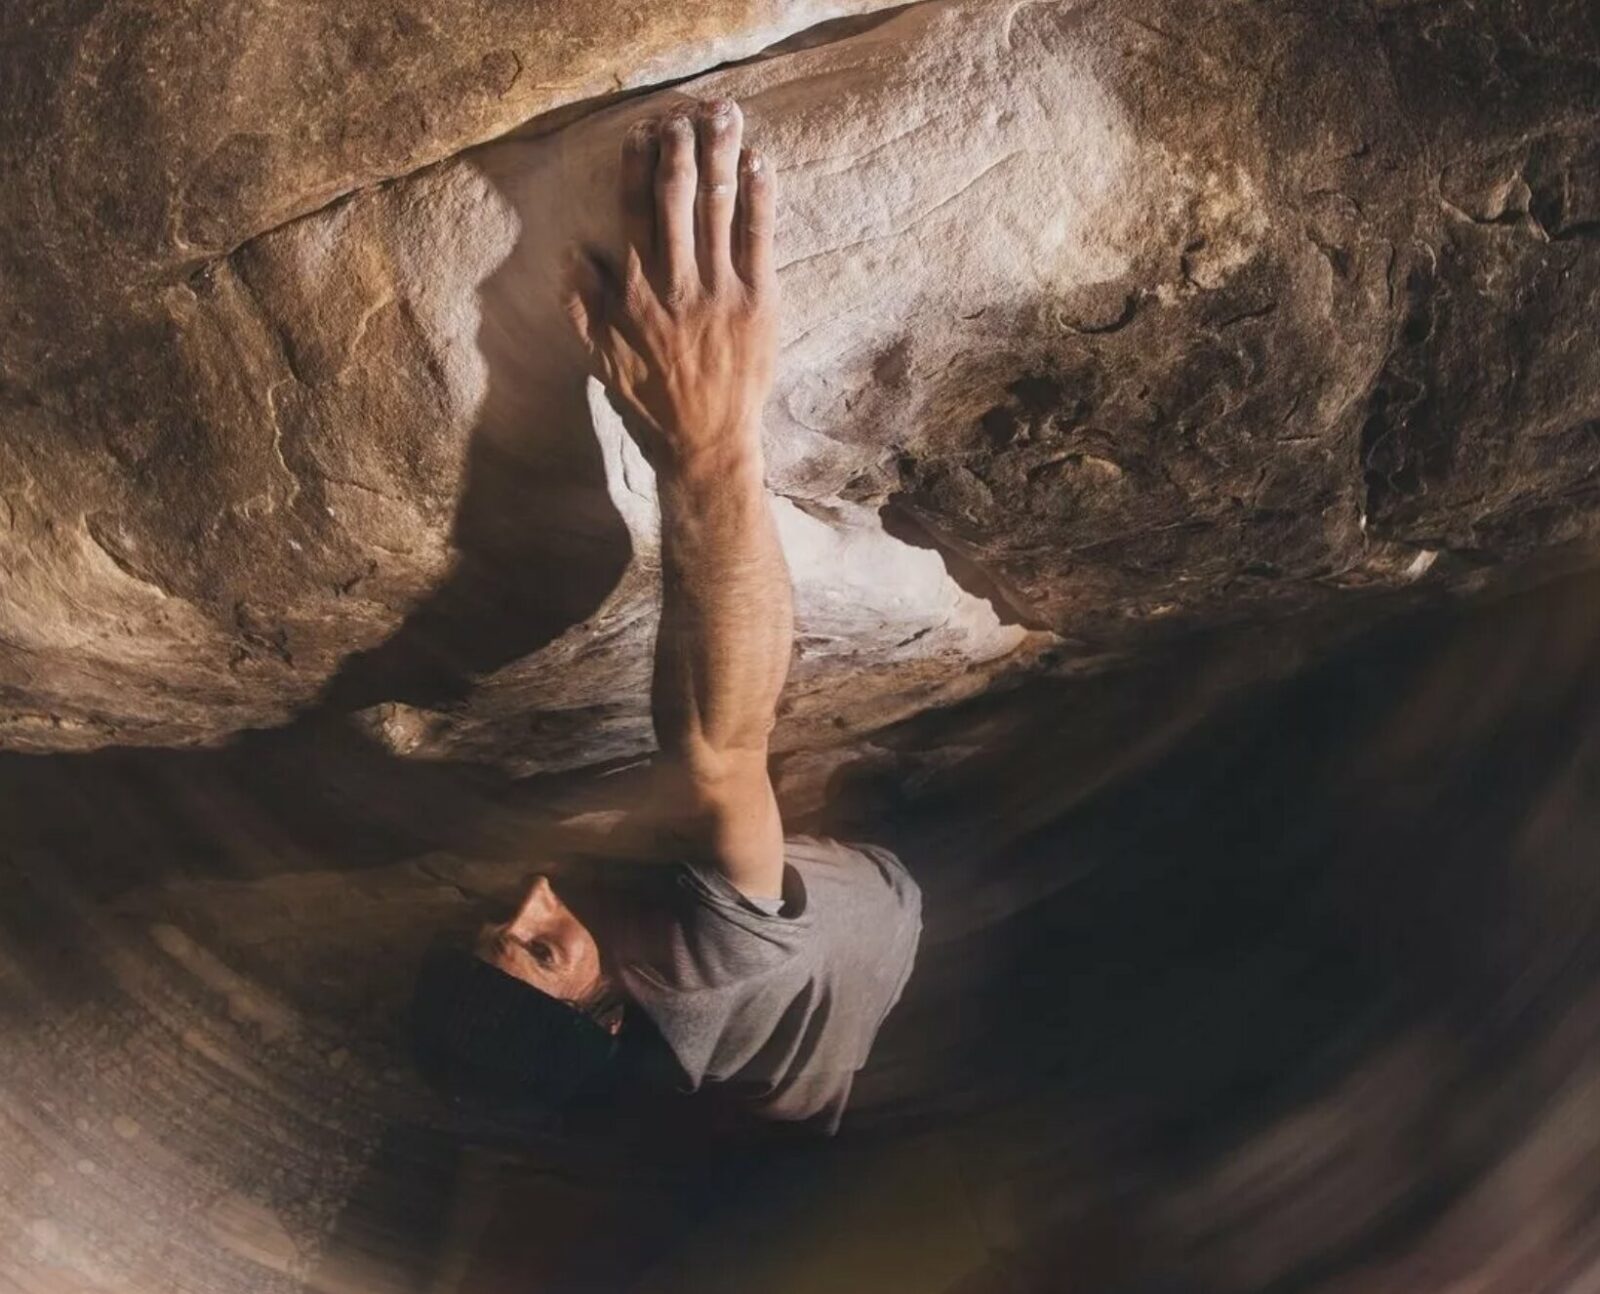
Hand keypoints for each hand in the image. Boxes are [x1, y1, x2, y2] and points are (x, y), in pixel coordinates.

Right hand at [561, 98, 777, 469]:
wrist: (706, 442)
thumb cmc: (651, 400)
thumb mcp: (602, 357)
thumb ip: (583, 305)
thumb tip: (572, 254)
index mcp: (636, 291)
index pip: (633, 211)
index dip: (637, 165)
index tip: (643, 130)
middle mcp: (676, 282)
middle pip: (677, 197)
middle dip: (681, 146)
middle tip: (687, 109)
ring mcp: (720, 290)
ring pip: (718, 207)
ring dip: (721, 155)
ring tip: (724, 115)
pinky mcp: (758, 302)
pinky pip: (759, 238)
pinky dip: (760, 197)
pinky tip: (760, 163)